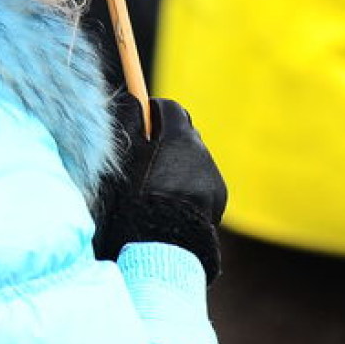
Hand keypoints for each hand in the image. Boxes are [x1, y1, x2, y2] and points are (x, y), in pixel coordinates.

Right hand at [91, 94, 227, 282]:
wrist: (162, 244)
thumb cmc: (135, 197)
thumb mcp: (126, 157)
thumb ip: (130, 122)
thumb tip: (132, 99)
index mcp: (179, 139)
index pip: (171, 108)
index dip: (154, 110)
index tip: (142, 118)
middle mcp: (201, 153)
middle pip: (184, 131)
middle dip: (166, 135)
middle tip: (146, 149)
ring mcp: (213, 176)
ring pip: (194, 156)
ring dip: (178, 160)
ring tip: (156, 181)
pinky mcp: (218, 196)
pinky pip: (202, 178)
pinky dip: (188, 180)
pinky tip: (171, 199)